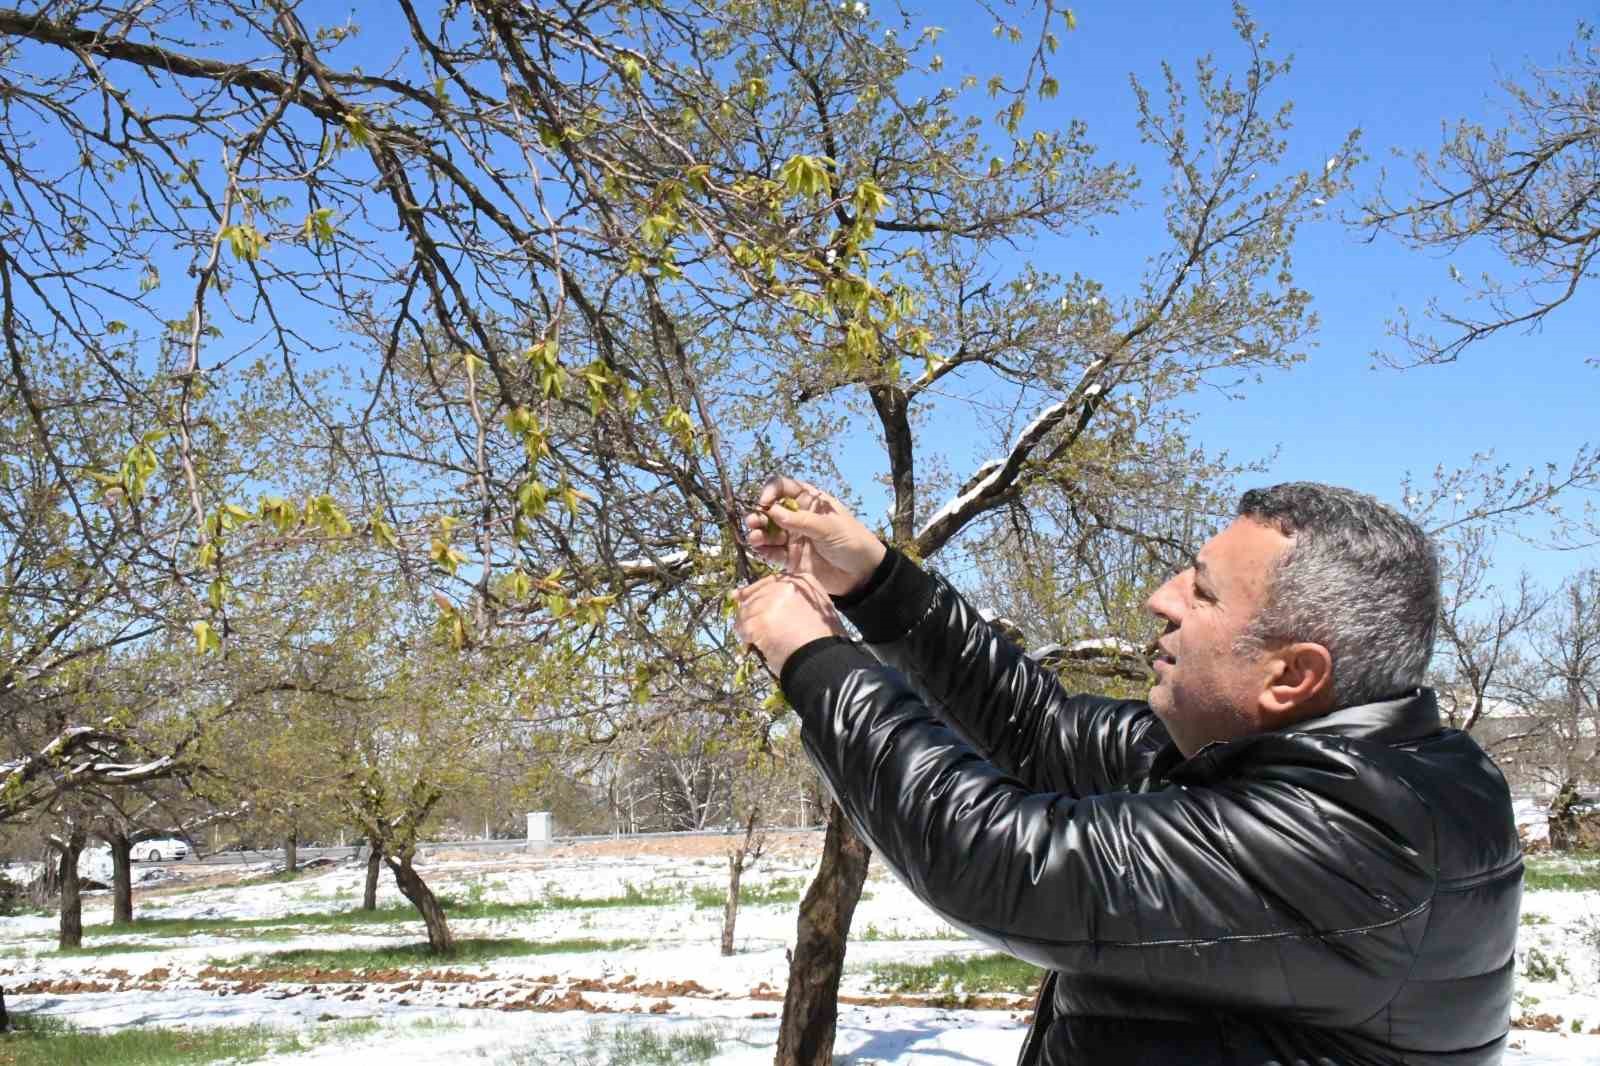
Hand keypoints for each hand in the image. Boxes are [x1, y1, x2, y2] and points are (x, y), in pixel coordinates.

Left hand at [732, 565, 844, 676]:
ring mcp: (771, 601)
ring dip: (746, 625)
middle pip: (756, 594)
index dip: (756, 591)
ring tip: (753, 639)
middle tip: (747, 624)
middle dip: (750, 610)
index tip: (742, 597)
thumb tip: (777, 607)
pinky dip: (746, 637)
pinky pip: (743, 626)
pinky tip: (753, 644)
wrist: (823, 657)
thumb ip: (797, 600)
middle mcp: (786, 585)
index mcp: (803, 581)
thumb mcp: (817, 608)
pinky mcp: (759, 620)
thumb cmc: (824, 639)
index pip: (771, 581)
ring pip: (746, 610)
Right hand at [742, 476, 886, 597]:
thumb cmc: (852, 541)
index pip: (784, 488)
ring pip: (768, 532)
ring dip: (757, 533)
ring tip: (754, 537)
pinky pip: (772, 552)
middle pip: (771, 510)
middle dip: (759, 514)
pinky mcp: (791, 559)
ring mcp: (793, 538)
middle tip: (753, 522)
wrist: (863, 574)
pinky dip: (763, 550)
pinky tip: (760, 549)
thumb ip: (801, 520)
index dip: (771, 491)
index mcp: (810, 502)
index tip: (765, 502)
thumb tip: (772, 511)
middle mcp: (797, 517)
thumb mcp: (829, 527)